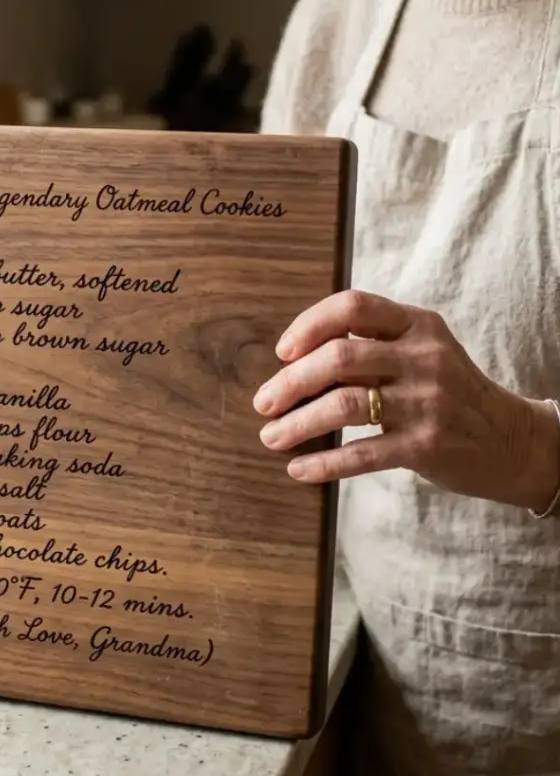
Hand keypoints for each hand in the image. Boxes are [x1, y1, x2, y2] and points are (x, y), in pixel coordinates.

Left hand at [253, 290, 559, 510]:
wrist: (512, 440)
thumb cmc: (447, 390)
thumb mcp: (420, 351)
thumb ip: (370, 345)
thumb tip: (293, 358)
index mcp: (417, 325)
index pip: (352, 306)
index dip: (309, 325)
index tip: (282, 351)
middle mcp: (423, 357)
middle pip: (339, 358)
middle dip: (290, 381)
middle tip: (263, 402)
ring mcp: (427, 402)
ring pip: (344, 405)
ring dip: (297, 423)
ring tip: (271, 436)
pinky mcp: (427, 446)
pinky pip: (362, 454)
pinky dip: (324, 463)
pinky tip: (298, 468)